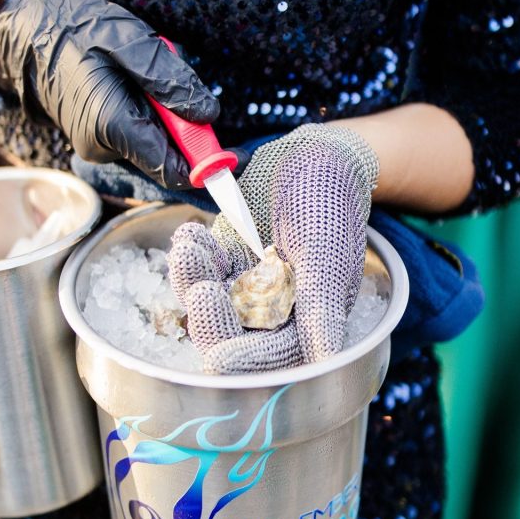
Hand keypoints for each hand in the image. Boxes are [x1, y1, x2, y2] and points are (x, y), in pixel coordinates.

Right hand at [0, 0, 218, 188]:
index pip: (175, 169)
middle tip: (178, 80)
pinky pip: (140, 135)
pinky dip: (150, 113)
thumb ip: (170, 80)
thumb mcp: (128, 39)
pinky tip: (135, 81)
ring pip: (155, 144)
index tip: (236, 155)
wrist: (24, 33)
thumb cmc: (74, 29)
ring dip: (166, 114)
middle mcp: (105, 147)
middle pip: (169, 157)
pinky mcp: (98, 140)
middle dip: (186, 127)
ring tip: (145, 72)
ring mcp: (99, 147)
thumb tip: (208, 115)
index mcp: (114, 125)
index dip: (209, 165)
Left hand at [168, 124, 377, 371]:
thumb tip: (328, 361)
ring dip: (194, 281)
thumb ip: (320, 308)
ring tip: (191, 248)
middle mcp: (274, 316)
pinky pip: (199, 273)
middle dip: (212, 320)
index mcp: (307, 323)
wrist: (310, 158)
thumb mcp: (326, 255)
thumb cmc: (328, 203)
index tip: (219, 358)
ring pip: (209, 304)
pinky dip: (192, 256)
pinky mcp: (223, 266)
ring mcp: (244, 291)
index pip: (273, 357)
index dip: (247, 361)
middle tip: (202, 293)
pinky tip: (191, 234)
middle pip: (232, 337)